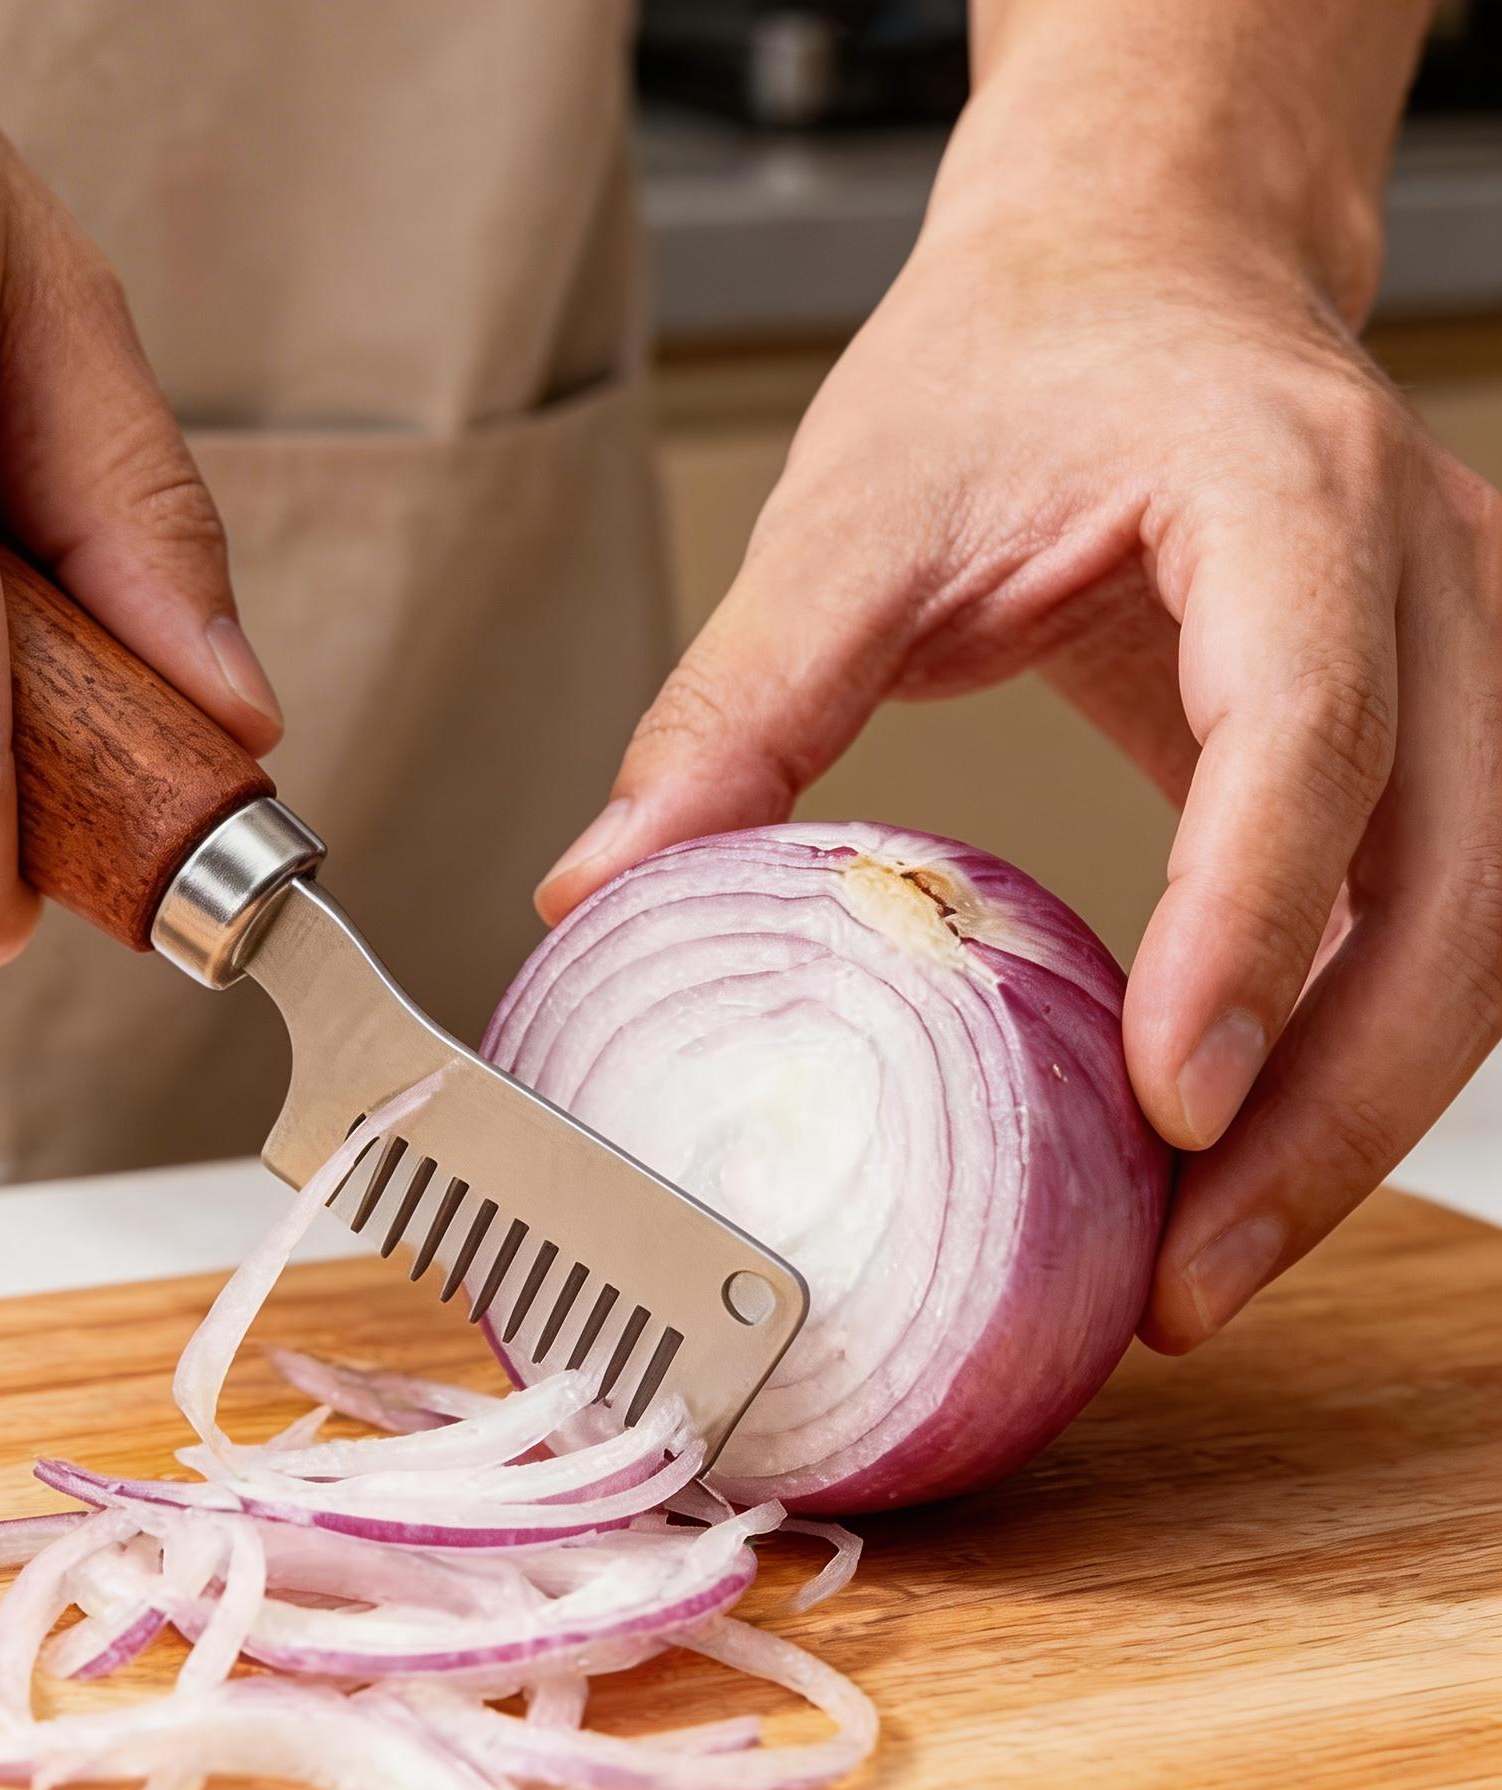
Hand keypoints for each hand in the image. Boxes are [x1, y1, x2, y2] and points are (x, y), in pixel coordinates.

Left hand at [537, 45, 1501, 1349]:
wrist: (1133, 277)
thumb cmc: (1014, 366)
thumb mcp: (851, 518)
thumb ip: (740, 706)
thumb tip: (604, 891)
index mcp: (1284, 499)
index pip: (1309, 738)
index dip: (1252, 938)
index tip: (1173, 1110)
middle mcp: (1427, 581)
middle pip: (1455, 893)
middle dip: (1327, 1116)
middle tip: (1185, 1284)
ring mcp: (1468, 660)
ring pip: (1482, 940)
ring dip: (1353, 1122)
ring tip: (1201, 1271)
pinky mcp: (1441, 735)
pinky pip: (1440, 929)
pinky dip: (1349, 1061)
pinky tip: (1232, 1163)